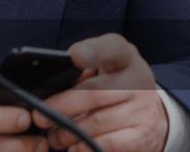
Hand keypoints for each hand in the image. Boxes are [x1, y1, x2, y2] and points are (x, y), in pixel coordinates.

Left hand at [33, 35, 167, 151]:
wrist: (150, 115)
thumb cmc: (114, 88)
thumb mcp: (105, 69)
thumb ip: (82, 70)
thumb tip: (48, 85)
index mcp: (125, 57)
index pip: (111, 48)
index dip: (92, 52)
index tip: (74, 56)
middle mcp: (139, 80)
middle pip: (94, 92)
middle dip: (62, 106)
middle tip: (40, 117)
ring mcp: (143, 109)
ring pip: (96, 122)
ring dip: (69, 132)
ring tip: (54, 136)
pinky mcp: (143, 136)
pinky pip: (108, 144)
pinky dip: (86, 148)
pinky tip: (75, 147)